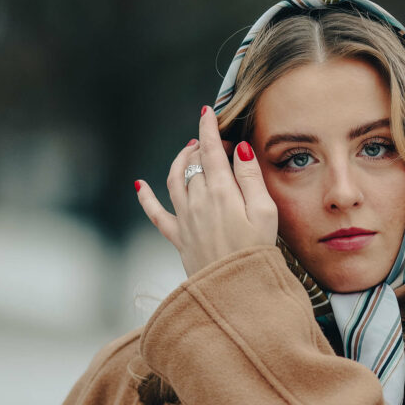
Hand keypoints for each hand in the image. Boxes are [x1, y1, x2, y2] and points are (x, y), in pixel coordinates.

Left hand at [136, 106, 278, 277]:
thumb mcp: (265, 213)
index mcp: (222, 192)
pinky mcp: (178, 237)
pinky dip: (146, 197)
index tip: (208, 113)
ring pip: (174, 179)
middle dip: (201, 146)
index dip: (208, 129)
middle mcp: (198, 201)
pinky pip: (156, 213)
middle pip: (193, 163)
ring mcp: (185, 219)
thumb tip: (239, 149)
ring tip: (187, 151)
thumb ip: (250, 178)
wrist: (235, 291)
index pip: (210, 151)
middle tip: (212, 141)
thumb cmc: (256, 253)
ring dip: (179, 161)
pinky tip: (139, 185)